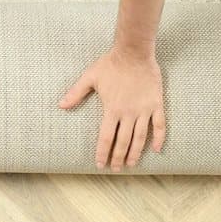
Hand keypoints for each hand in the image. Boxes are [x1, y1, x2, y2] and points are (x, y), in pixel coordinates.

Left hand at [58, 47, 165, 170]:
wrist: (134, 52)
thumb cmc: (110, 64)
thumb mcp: (89, 77)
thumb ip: (76, 93)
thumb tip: (61, 105)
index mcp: (111, 109)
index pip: (106, 138)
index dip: (103, 153)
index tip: (100, 164)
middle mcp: (128, 113)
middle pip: (123, 142)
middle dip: (118, 157)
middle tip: (116, 168)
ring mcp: (143, 110)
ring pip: (140, 137)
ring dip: (135, 153)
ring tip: (131, 164)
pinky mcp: (156, 104)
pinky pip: (159, 125)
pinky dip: (158, 138)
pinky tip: (156, 149)